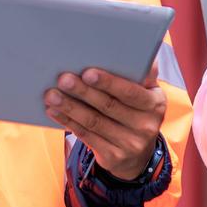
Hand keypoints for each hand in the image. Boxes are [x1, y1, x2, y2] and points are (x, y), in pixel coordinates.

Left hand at [45, 66, 166, 180]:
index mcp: (155, 104)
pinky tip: (54, 111)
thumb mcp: (146, 94)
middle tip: (63, 79)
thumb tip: (134, 48)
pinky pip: (86, 136)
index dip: (109, 82)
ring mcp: (130, 144)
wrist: (138, 155)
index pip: (131, 92)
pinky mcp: (114, 157)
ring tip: (51, 94)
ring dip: (70, 107)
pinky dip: (68, 121)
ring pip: (94, 122)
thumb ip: (141, 74)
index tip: (87, 72)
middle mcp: (146, 125)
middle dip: (83, 91)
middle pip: (109, 106)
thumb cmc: (136, 112)